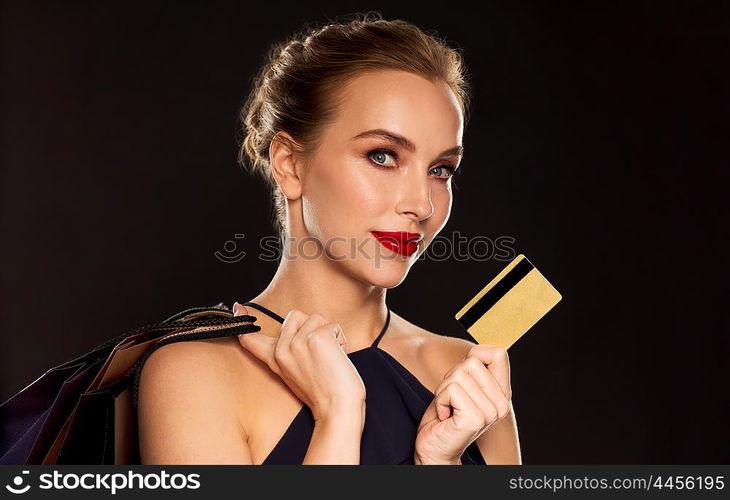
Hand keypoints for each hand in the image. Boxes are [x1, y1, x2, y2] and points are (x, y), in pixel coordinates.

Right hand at [233, 302, 365, 423]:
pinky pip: (332, 325)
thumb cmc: (322, 392)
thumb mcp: (292, 372)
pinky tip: (338, 356)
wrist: (336, 408)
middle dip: (312, 328)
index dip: (241, 320)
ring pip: (316, 318)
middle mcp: (282, 349)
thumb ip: (282, 352)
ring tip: (329, 357)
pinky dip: (340, 339)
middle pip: (295, 315)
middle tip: (318, 354)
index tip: (236, 307)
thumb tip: (279, 336)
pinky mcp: (316, 338)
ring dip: (329, 334)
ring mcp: (297, 343)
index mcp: (275, 358)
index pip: (251, 338)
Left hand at [414, 344, 511, 463]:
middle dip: (451, 378)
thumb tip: (477, 351)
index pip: (498, 354)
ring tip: (449, 408)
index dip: (476, 355)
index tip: (464, 374)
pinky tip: (446, 415)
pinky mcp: (475, 418)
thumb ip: (474, 368)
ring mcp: (490, 412)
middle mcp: (501, 404)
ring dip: (444, 390)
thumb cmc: (446, 414)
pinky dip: (440, 400)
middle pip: (471, 363)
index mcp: (502, 394)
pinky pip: (451, 390)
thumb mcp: (462, 385)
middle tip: (452, 399)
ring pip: (458, 375)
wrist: (435, 447)